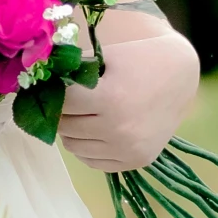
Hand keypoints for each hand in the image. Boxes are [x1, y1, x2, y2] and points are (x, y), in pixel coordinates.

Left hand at [58, 31, 199, 171]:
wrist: (180, 77)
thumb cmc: (139, 60)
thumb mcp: (105, 56)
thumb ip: (73, 70)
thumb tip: (37, 80)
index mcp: (109, 98)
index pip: (62, 102)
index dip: (55, 93)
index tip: (52, 87)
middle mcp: (118, 129)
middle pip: (65, 126)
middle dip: (62, 112)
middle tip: (68, 100)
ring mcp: (127, 149)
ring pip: (74, 147)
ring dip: (71, 131)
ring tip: (82, 114)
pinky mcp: (136, 161)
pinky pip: (92, 161)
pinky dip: (87, 147)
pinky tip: (95, 129)